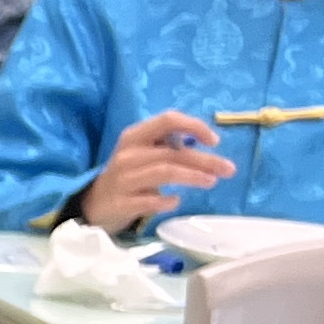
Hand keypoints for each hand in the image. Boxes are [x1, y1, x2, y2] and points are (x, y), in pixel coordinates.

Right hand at [82, 109, 233, 231]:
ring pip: (164, 172)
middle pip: (172, 152)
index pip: (168, 120)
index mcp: (135, 136)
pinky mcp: (120, 202)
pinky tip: (176, 202)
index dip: (194, 127)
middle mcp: (127, 154)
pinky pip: (150, 200)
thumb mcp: (143, 152)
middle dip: (205, 160)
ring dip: (192, 176)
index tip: (214, 141)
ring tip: (212, 182)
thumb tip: (205, 145)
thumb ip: (169, 146)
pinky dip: (167, 201)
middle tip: (229, 169)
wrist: (95, 203)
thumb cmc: (129, 175)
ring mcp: (122, 179)